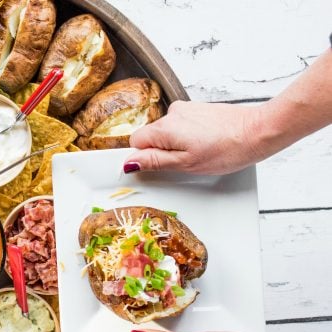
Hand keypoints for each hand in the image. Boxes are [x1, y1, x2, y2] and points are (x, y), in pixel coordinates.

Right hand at [125, 101, 267, 174]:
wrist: (259, 131)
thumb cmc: (228, 149)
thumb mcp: (186, 164)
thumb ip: (154, 162)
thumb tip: (129, 163)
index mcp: (165, 128)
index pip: (135, 142)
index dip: (144, 157)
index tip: (158, 166)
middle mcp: (172, 113)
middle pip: (151, 136)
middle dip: (163, 151)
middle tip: (185, 162)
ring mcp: (186, 109)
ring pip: (167, 131)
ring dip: (177, 144)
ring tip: (200, 152)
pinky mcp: (198, 109)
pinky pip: (181, 125)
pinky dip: (189, 136)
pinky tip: (206, 143)